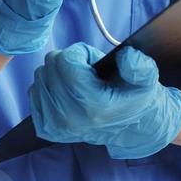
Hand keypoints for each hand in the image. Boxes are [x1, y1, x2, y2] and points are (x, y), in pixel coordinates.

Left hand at [30, 44, 180, 159]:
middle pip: (51, 65)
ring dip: (58, 72)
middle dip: (69, 60)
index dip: (80, 52)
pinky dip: (49, 86)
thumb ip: (140, 66)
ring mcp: (55, 125)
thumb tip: (125, 55)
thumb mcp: (147, 79)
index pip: (66, 61)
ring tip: (79, 82)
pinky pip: (33, 91)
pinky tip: (67, 92)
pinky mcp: (45, 128)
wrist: (129, 129)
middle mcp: (70, 118)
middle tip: (87, 71)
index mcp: (92, 106)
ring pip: (40, 76)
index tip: (93, 61)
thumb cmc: (134, 98)